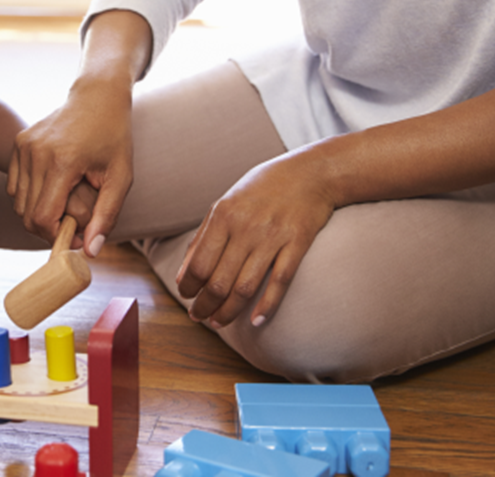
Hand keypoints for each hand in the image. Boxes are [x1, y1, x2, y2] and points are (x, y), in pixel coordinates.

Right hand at [7, 77, 133, 254]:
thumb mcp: (121, 177)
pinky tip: (53, 189)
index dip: (58, 237)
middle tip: (74, 225)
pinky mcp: (18, 143)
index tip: (77, 237)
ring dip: (39, 213)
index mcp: (62, 161)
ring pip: (18, 204)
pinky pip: (15, 187)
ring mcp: (23, 146)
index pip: (43, 218)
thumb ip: (106, 215)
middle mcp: (36, 153)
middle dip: (49, 228)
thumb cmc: (114, 136)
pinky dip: (30, 197)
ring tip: (65, 205)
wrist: (97, 96)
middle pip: (28, 215)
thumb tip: (91, 251)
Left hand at [176, 149, 335, 328]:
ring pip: (245, 287)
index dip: (188, 287)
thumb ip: (205, 235)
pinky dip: (266, 306)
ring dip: (228, 311)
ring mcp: (272, 237)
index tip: (186, 298)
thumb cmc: (263, 188)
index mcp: (223, 215)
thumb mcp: (227, 203)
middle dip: (204, 305)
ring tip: (219, 321)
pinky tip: (256, 321)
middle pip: (218, 281)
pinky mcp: (297, 244)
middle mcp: (245, 227)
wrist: (310, 173)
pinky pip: (279, 282)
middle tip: (199, 316)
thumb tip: (185, 271)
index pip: (198, 263)